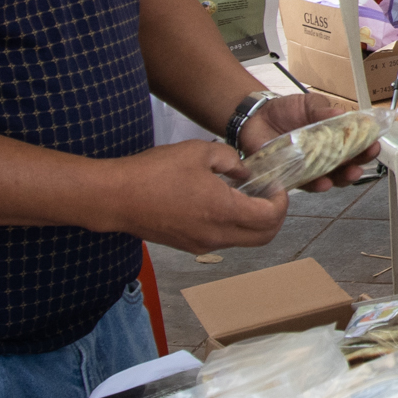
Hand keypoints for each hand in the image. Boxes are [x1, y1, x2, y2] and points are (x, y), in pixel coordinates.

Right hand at [98, 140, 288, 252]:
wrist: (115, 197)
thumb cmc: (154, 172)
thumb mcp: (199, 152)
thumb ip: (230, 161)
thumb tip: (244, 173)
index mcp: (223, 211)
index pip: (271, 217)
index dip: (282, 201)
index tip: (276, 185)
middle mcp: (217, 235)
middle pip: (264, 237)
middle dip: (275, 216)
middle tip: (269, 194)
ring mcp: (202, 244)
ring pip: (244, 240)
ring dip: (253, 222)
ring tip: (245, 196)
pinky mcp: (188, 245)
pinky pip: (222, 240)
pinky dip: (233, 226)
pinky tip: (221, 203)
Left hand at [242, 91, 374, 189]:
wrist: (257, 116)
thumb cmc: (286, 110)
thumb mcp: (308, 104)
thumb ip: (323, 110)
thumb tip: (340, 113)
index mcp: (334, 138)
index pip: (355, 146)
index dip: (366, 148)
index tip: (374, 145)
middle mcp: (325, 156)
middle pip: (346, 167)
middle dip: (357, 167)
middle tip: (361, 164)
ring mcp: (309, 168)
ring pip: (331, 179)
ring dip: (341, 179)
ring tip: (347, 174)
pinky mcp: (292, 176)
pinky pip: (306, 184)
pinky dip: (316, 184)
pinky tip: (322, 182)